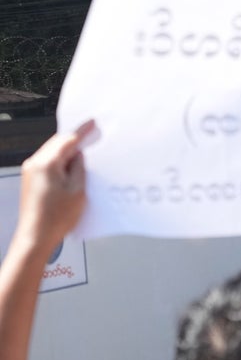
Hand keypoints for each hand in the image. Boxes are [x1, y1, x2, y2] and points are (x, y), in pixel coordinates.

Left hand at [16, 120, 93, 247]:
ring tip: (84, 157)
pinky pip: (48, 163)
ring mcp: (30, 172)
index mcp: (46, 164)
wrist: (37, 236)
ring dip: (67, 152)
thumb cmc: (56, 217)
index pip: (67, 140)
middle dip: (74, 140)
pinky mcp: (30, 180)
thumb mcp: (78, 189)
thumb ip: (79, 167)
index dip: (82, 130)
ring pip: (52, 153)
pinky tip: (71, 169)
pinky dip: (60, 162)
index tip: (91, 123)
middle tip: (91, 138)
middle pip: (57, 144)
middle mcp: (34, 164)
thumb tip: (79, 155)